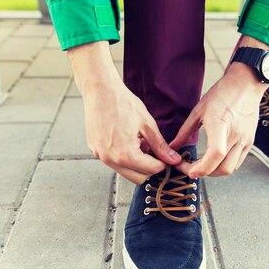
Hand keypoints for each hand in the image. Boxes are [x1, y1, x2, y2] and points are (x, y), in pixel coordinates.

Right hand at [68, 42, 181, 183]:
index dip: (163, 163)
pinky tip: (127, 141)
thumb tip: (173, 160)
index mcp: (125, 154)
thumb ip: (160, 146)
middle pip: (138, 178)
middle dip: (149, 168)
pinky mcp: (95, 150)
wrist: (100, 90)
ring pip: (125, 172)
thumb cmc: (124, 104)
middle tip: (154, 151)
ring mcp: (100, 156)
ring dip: (136, 164)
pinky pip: (113, 162)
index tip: (166, 155)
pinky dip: (123, 158)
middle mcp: (110, 160)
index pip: (151, 170)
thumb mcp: (147, 124)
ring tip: (140, 144)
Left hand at [170, 62, 267, 177]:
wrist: (245, 85)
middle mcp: (235, 135)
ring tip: (203, 166)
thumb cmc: (221, 95)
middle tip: (191, 168)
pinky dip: (225, 166)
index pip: (215, 154)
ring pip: (231, 168)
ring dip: (215, 172)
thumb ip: (185, 132)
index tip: (189, 170)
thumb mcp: (198, 111)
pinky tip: (215, 160)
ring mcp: (244, 140)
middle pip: (222, 168)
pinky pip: (238, 162)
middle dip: (204, 173)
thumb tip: (173, 147)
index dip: (202, 168)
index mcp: (220, 125)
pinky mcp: (250, 142)